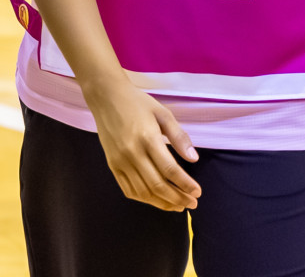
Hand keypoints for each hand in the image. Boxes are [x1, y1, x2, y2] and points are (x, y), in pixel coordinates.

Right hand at [83, 73, 201, 210]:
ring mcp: (120, 161)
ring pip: (143, 192)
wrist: (106, 97)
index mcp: (148, 138)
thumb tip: (194, 159)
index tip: (197, 193)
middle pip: (157, 185)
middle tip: (192, 204)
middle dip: (178, 198)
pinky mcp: (112, 165)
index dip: (185, 184)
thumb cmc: (138, 103)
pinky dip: (144, 199)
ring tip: (178, 206)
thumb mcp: (163, 113)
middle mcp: (132, 153)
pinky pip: (128, 189)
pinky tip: (157, 200)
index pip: (170, 169)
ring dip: (163, 203)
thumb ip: (179, 136)